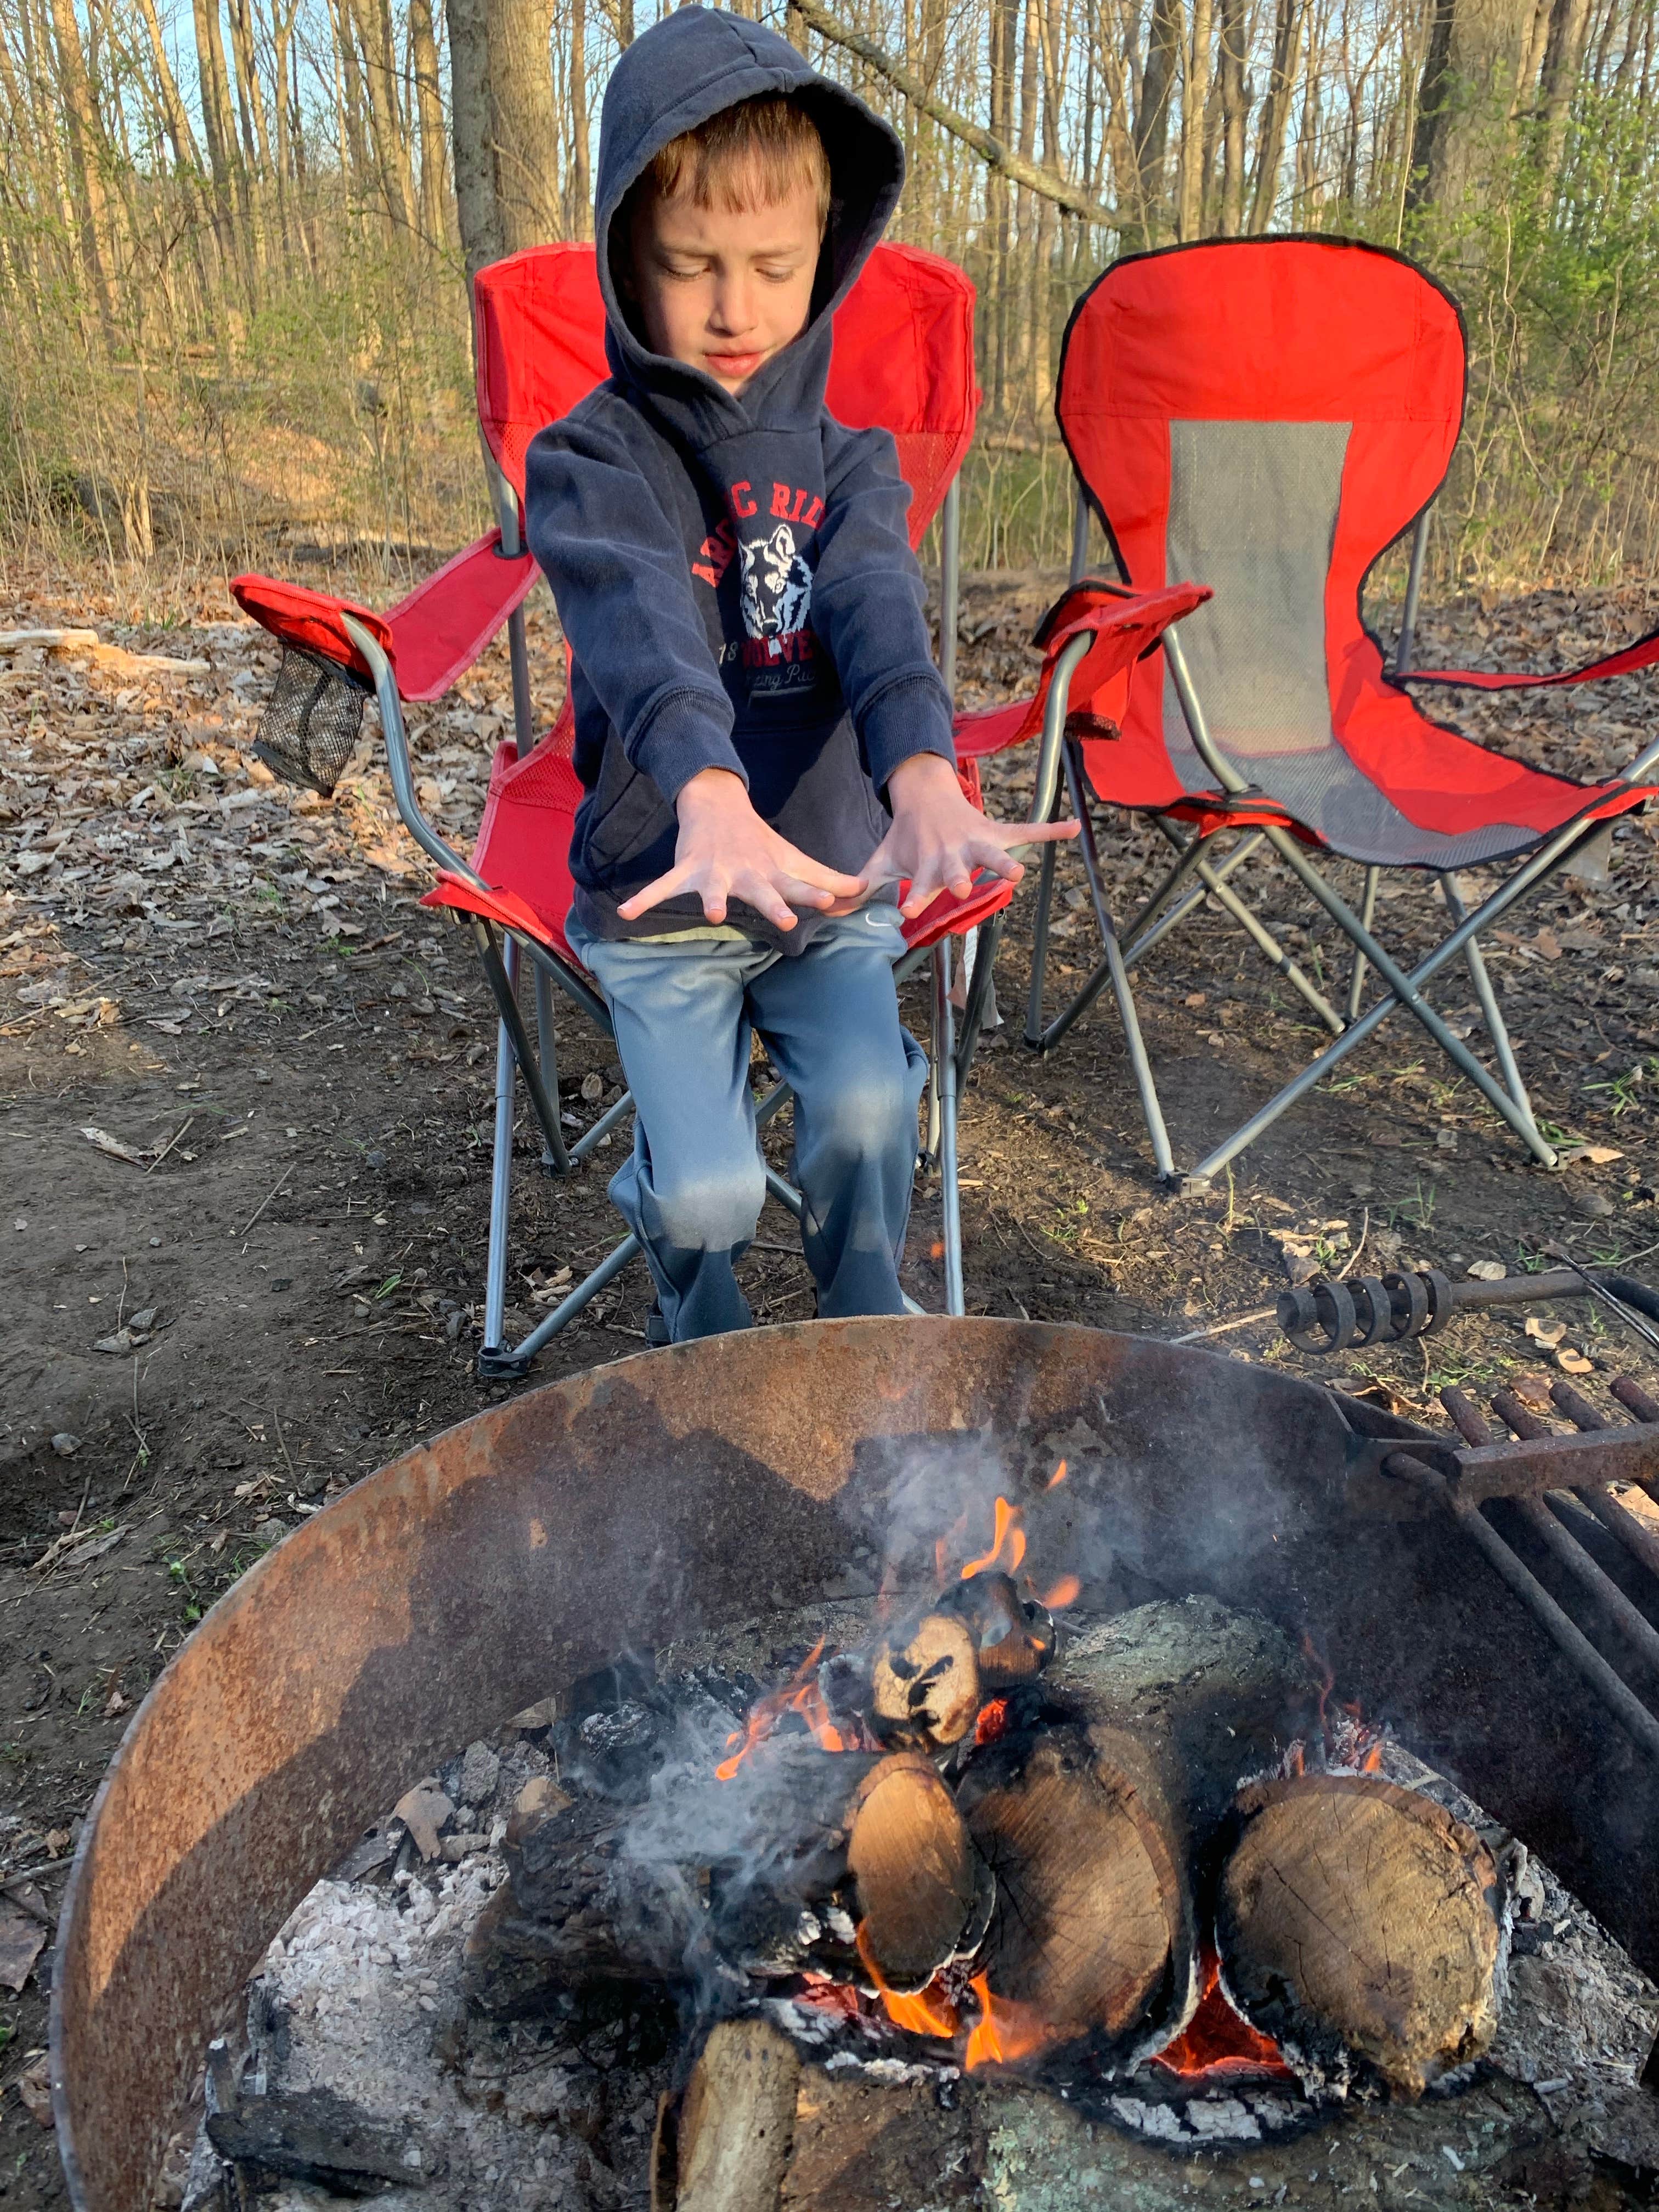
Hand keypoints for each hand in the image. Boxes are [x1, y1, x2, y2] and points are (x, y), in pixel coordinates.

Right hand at [616, 768, 866, 929]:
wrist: (718, 804)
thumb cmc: (760, 841)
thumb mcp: (793, 860)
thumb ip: (826, 879)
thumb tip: (863, 891)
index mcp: (773, 872)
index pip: (798, 885)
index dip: (815, 893)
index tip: (832, 902)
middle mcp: (747, 873)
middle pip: (762, 891)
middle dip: (773, 904)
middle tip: (785, 919)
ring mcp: (716, 870)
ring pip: (713, 888)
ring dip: (711, 899)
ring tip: (711, 914)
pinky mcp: (688, 868)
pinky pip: (664, 886)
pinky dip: (645, 898)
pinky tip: (627, 913)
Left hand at [854, 752, 1079, 919]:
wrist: (923, 796)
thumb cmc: (905, 838)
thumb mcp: (881, 861)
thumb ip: (861, 889)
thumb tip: (828, 914)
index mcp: (927, 864)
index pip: (920, 885)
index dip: (916, 897)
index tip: (911, 910)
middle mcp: (953, 854)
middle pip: (958, 868)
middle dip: (960, 878)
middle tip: (960, 889)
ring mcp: (976, 842)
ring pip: (993, 853)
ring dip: (1005, 862)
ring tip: (1020, 873)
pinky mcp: (995, 831)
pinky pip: (1027, 830)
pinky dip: (1051, 829)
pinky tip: (1074, 828)